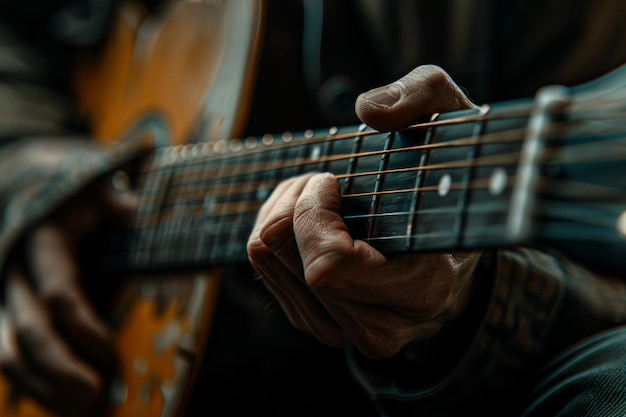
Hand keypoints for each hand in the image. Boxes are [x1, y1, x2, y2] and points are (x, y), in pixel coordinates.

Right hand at [0, 174, 137, 416]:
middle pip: (28, 331)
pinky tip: (58, 404)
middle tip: (94, 399)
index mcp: (42, 242)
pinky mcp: (6, 313)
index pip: (58, 292)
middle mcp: (15, 273)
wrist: (35, 190)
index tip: (112, 355)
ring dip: (42, 386)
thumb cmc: (77, 193)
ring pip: (9, 351)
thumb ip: (119, 204)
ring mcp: (6, 296)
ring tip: (80, 413)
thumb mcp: (99, 188)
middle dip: (59, 369)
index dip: (84, 327)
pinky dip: (32, 382)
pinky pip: (9, 354)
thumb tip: (139, 211)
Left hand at [247, 65, 482, 357]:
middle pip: (283, 253)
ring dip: (283, 210)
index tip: (335, 181)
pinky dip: (275, 227)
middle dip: (296, 201)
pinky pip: (262, 266)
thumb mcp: (453, 123)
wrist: (452, 257)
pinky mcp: (314, 320)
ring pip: (264, 257)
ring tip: (321, 196)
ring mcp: (341, 330)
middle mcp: (378, 326)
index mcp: (422, 290)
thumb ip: (422, 98)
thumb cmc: (450, 189)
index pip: (328, 264)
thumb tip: (368, 111)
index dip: (315, 211)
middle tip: (328, 181)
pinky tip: (309, 217)